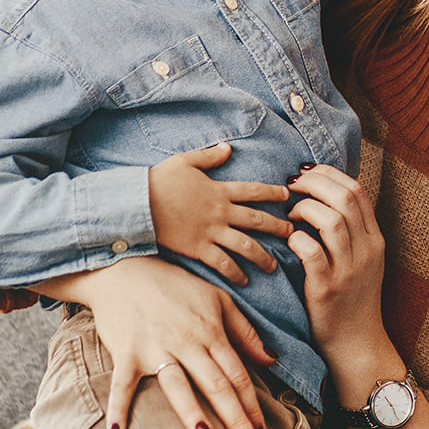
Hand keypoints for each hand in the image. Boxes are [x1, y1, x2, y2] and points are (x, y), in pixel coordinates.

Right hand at [40, 256, 270, 428]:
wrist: (126, 268)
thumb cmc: (176, 287)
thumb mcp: (218, 300)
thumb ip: (245, 332)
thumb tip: (271, 359)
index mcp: (211, 333)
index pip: (237, 374)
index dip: (252, 404)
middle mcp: (186, 343)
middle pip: (215, 384)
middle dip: (234, 417)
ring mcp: (155, 348)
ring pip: (177, 384)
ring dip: (189, 410)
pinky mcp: (126, 352)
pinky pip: (122, 383)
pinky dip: (118, 405)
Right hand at [148, 142, 292, 284]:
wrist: (136, 204)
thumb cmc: (158, 180)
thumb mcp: (184, 161)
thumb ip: (209, 156)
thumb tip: (228, 148)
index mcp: (219, 190)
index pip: (253, 191)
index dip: (272, 193)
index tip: (287, 196)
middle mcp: (220, 212)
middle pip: (257, 220)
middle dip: (277, 227)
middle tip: (292, 233)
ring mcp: (210, 232)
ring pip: (245, 245)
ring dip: (262, 256)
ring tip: (274, 266)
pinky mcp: (198, 248)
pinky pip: (222, 263)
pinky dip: (235, 272)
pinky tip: (244, 281)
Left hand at [287, 166, 392, 376]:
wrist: (357, 343)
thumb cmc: (352, 299)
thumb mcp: (362, 260)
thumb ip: (350, 231)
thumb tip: (323, 195)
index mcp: (375, 240)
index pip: (357, 191)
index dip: (329, 174)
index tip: (306, 174)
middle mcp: (367, 251)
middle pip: (345, 198)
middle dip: (314, 184)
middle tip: (291, 187)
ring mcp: (350, 270)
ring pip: (333, 221)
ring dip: (305, 209)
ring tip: (290, 215)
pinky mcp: (328, 289)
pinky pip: (313, 253)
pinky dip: (298, 239)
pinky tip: (290, 240)